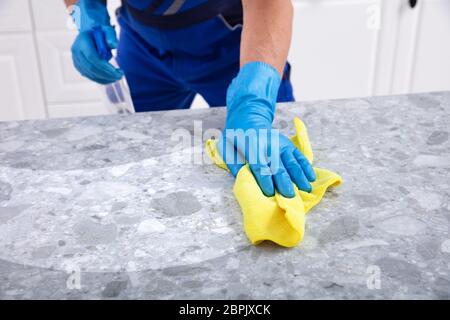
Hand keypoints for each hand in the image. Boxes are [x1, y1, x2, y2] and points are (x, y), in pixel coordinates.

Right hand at [70, 0, 122, 83]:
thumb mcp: (108, 30)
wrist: (91, 35)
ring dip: (105, 78)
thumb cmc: (102, 33)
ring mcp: (76, 60)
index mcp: (82, 40)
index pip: (92, 57)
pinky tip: (111, 79)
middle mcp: (76, 51)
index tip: (117, 71)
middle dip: (107, 74)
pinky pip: (89, 76)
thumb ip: (111, 36)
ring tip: (118, 77)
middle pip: (91, 67)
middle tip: (120, 76)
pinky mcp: (78, 67)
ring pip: (90, 74)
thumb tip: (113, 45)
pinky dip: (101, 80)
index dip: (104, 66)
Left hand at [219, 62, 315, 197]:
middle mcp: (268, 144)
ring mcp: (280, 143)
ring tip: (305, 190)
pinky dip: (306, 167)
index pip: (259, 164)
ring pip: (291, 161)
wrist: (248, 117)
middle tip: (289, 196)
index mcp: (251, 144)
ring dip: (299, 176)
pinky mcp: (288, 144)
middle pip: (277, 165)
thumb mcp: (226, 147)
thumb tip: (245, 179)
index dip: (264, 179)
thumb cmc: (235, 138)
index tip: (269, 192)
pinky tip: (311, 177)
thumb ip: (234, 164)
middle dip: (284, 181)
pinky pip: (299, 156)